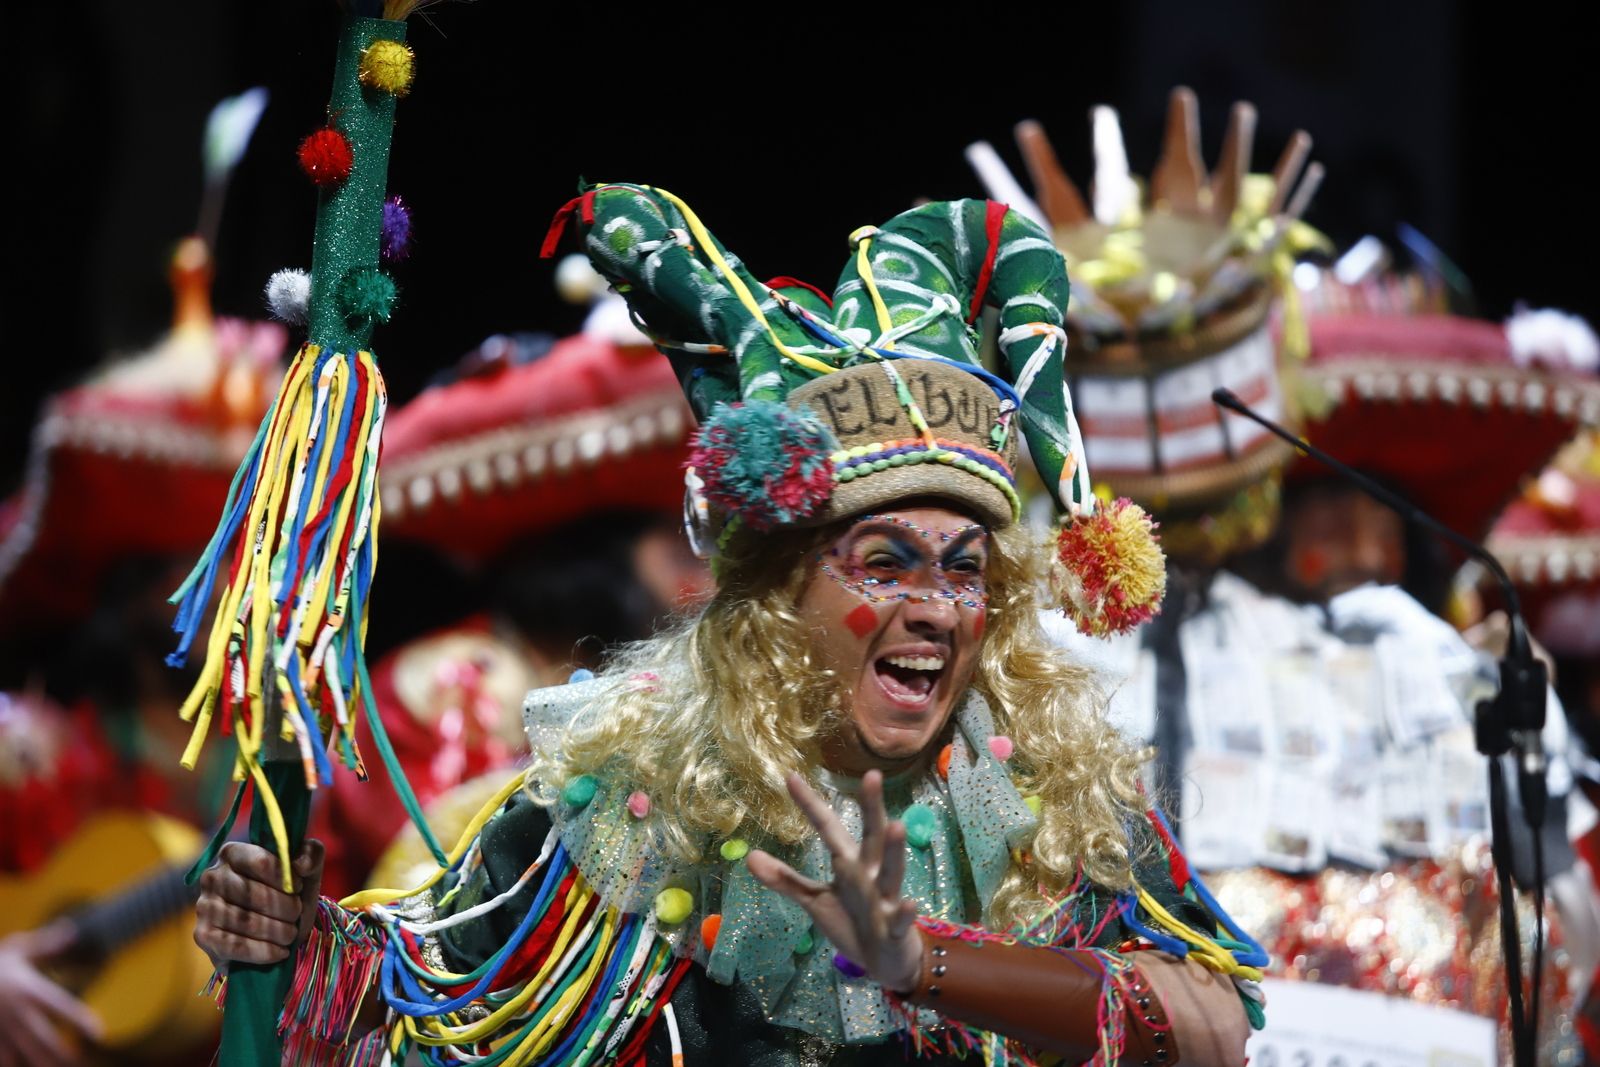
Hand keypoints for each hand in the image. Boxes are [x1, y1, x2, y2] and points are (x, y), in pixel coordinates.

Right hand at [0, 921, 101, 1065]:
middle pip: (44, 1038)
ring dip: (41, 1065)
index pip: (61, 1007)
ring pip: (23, 1053)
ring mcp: (0, 1026)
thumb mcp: (16, 949)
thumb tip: (71, 928)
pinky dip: (12, 1065)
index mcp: (29, 989)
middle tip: (81, 1064)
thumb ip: (45, 943)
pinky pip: (2, 1057)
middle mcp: (16, 1011)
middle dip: (62, 1055)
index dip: (80, 1020)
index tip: (99, 1033)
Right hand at [194, 839, 324, 968]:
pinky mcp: (203, 935)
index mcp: (233, 853)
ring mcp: (204, 906)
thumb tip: (300, 865)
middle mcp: (212, 877)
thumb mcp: (306, 869)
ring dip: (277, 931)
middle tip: (297, 915)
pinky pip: (234, 946)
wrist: (274, 929)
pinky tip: (280, 952)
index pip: (260, 862)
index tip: (298, 887)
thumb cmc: (288, 893)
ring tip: (291, 934)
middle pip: (254, 894)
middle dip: (285, 908)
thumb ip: (311, 853)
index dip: (285, 877)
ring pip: (245, 921)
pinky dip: (263, 952)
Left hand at [746, 771, 922, 992]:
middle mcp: (870, 874)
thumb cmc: (853, 921)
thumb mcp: (816, 899)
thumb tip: (749, 856)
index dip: (810, 804)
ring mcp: (886, 900)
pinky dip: (906, 912)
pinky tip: (910, 902)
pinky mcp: (896, 928)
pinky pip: (900, 920)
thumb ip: (786, 879)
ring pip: (891, 871)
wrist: (885, 959)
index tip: (790, 777)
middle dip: (871, 807)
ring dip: (893, 850)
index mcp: (849, 863)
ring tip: (896, 825)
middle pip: (871, 836)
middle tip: (871, 775)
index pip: (828, 827)